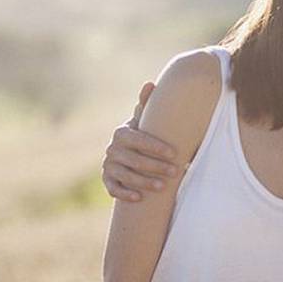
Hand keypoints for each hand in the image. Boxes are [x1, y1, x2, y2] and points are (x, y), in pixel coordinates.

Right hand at [101, 81, 178, 201]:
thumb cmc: (142, 135)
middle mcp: (112, 149)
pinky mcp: (107, 180)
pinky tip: (139, 198)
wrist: (128, 152)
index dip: (156, 147)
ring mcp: (108, 165)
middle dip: (156, 166)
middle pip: (134, 160)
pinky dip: (124, 193)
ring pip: (126, 176)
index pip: (139, 140)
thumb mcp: (143, 121)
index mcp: (122, 133)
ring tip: (163, 187)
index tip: (174, 153)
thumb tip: (151, 83)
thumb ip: (146, 104)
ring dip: (144, 182)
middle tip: (175, 172)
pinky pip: (113, 189)